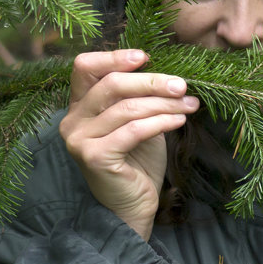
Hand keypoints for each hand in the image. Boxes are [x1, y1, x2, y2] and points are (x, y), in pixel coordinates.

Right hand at [59, 49, 198, 239]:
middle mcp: (72, 121)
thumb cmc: (137, 162)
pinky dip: (161, 122)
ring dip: (164, 103)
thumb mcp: (138, 121)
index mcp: (79, 106)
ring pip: (126, 107)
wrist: (133, 206)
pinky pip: (133, 130)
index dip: (114, 57)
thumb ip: (139, 97)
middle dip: (151, 81)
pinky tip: (179, 122)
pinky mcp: (94, 157)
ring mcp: (79, 139)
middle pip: (111, 84)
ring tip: (189, 105)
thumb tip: (169, 73)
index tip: (146, 57)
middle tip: (182, 85)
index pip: (85, 67)